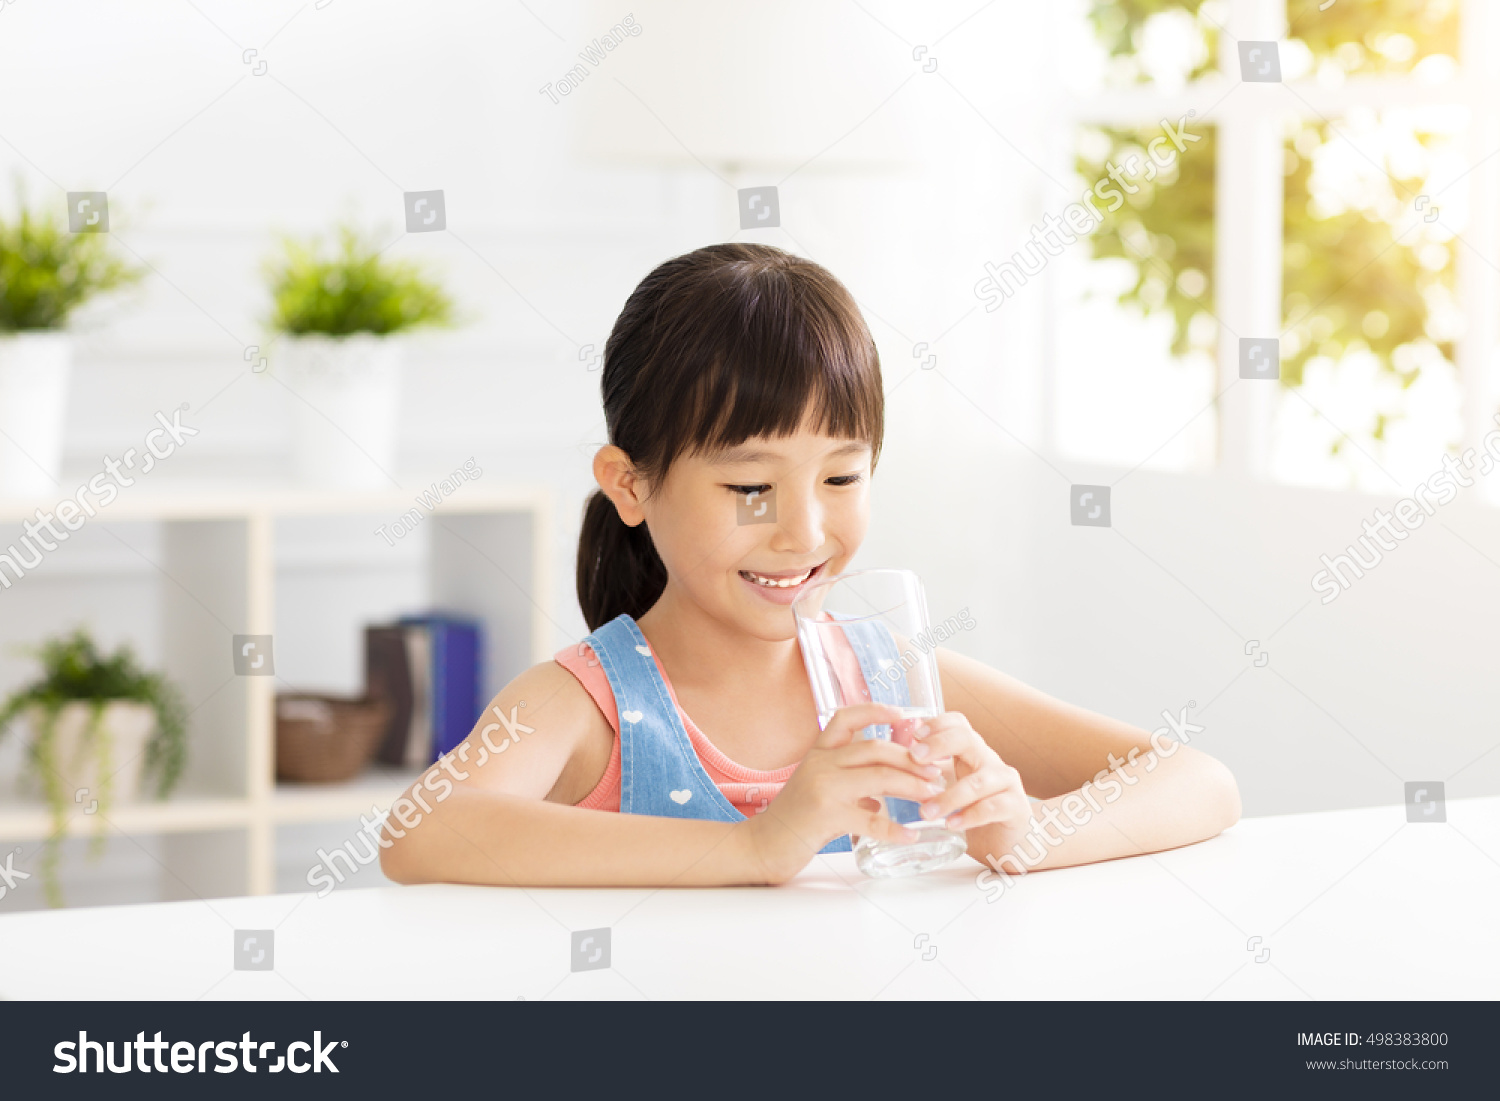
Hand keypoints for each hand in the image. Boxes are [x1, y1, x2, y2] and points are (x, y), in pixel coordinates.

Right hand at [742, 702, 946, 883]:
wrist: (762, 846)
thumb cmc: (793, 819)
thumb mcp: (818, 790)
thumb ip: (848, 787)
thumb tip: (880, 797)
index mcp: (818, 753)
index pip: (846, 718)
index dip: (876, 711)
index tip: (903, 715)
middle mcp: (820, 764)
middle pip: (875, 748)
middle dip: (911, 758)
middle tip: (935, 771)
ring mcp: (822, 788)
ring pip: (878, 777)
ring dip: (912, 785)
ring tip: (933, 796)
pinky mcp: (826, 816)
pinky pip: (870, 819)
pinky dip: (895, 828)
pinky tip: (911, 834)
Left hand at [905, 710, 1030, 855]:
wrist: (1010, 842)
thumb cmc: (974, 811)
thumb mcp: (950, 787)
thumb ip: (929, 773)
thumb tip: (891, 760)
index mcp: (971, 752)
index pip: (958, 724)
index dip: (936, 724)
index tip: (913, 736)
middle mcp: (989, 761)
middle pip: (968, 739)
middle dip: (940, 744)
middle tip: (915, 757)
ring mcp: (1005, 783)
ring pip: (978, 781)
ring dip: (949, 796)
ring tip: (925, 811)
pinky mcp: (1015, 808)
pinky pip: (993, 807)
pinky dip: (970, 815)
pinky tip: (952, 824)